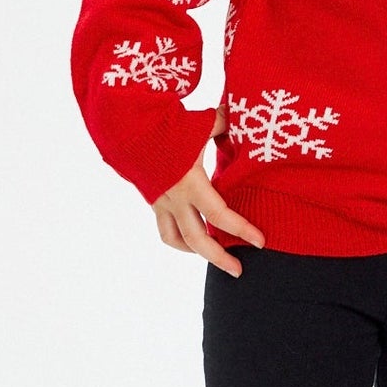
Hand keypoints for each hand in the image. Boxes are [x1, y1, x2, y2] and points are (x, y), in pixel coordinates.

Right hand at [151, 108, 263, 275]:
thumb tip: (246, 116)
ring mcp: (161, 202)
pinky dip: (180, 237)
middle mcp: (174, 199)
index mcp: (190, 183)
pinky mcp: (152, 200)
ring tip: (215, 255)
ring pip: (176, 239)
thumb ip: (224, 124)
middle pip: (197, 240)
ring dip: (196, 251)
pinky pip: (165, 228)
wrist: (125, 128)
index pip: (220, 215)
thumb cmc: (166, 124)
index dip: (242, 230)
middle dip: (219, 258)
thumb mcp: (199, 124)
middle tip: (238, 270)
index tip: (260, 241)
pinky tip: (194, 237)